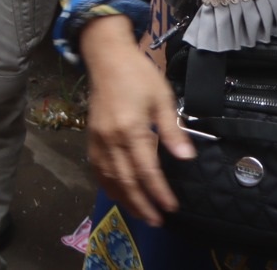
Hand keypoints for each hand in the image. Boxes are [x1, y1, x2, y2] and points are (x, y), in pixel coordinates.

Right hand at [80, 15, 190, 224]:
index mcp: (131, 128)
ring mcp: (98, 140)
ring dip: (125, 200)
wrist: (106, 57)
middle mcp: (111, 139)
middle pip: (126, 180)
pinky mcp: (91, 138)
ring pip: (110, 179)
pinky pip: (97, 169)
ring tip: (140, 215)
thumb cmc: (138, 74)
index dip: (159, 192)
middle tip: (157, 221)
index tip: (172, 207)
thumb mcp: (162, 97)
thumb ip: (172, 129)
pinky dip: (107, 186)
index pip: (147, 169)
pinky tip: (118, 195)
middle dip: (142, 204)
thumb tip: (186, 158)